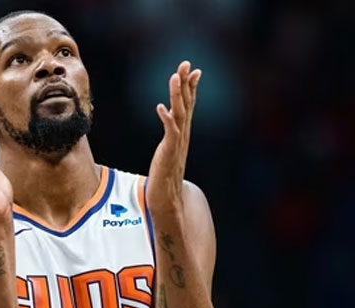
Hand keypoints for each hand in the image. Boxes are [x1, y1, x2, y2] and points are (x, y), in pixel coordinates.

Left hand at [147, 61, 201, 214]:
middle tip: (186, 64)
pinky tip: (160, 108)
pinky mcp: (169, 151)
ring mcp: (177, 143)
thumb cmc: (165, 173)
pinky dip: (166, 119)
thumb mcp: (168, 148)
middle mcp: (183, 135)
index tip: (194, 70)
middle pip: (187, 104)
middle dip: (186, 83)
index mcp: (183, 133)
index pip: (189, 105)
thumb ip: (171, 134)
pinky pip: (170, 132)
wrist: (166, 196)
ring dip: (177, 95)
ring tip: (174, 77)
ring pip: (180, 113)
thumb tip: (170, 119)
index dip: (191, 87)